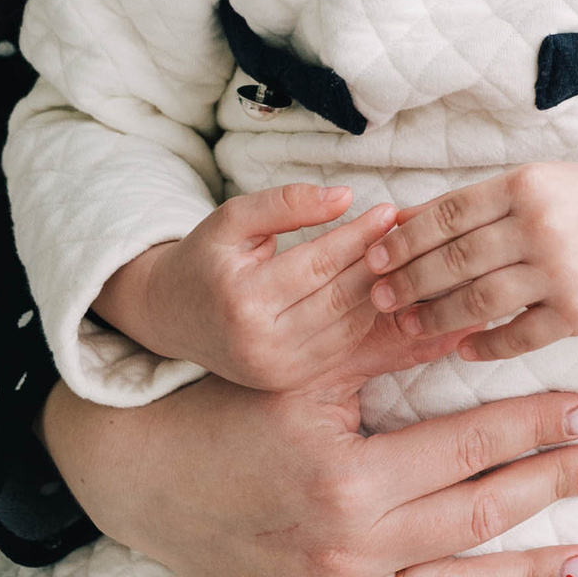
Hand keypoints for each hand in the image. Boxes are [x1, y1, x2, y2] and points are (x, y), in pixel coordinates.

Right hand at [42, 370, 577, 576]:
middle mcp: (344, 545)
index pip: (471, 446)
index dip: (540, 426)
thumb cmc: (223, 408)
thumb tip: (477, 318)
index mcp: (346, 472)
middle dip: (555, 487)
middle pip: (477, 515)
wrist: (135, 474)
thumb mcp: (305, 369)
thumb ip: (390, 351)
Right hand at [97, 185, 401, 389]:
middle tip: (407, 233)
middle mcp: (260, 342)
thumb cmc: (206, 258)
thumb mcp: (232, 219)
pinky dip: (366, 318)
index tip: (389, 210)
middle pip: (340, 296)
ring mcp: (276, 368)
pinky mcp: (287, 380)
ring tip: (400, 259)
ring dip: (381, 291)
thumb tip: (345, 196)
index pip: (319, 262)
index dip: (359, 235)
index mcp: (243, 298)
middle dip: (378, 261)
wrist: (170, 315)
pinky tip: (380, 290)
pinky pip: (342, 346)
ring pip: (349, 325)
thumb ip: (285, 203)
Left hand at [366, 163, 577, 360]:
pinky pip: (519, 336)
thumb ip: (472, 203)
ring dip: (435, 317)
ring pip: (479, 301)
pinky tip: (461, 348)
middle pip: (455, 260)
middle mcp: (540, 225)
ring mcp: (561, 271)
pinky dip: (485, 346)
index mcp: (524, 185)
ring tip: (408, 326)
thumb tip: (400, 219)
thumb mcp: (532, 183)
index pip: (447, 214)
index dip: (404, 238)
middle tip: (379, 297)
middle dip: (409, 281)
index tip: (375, 257)